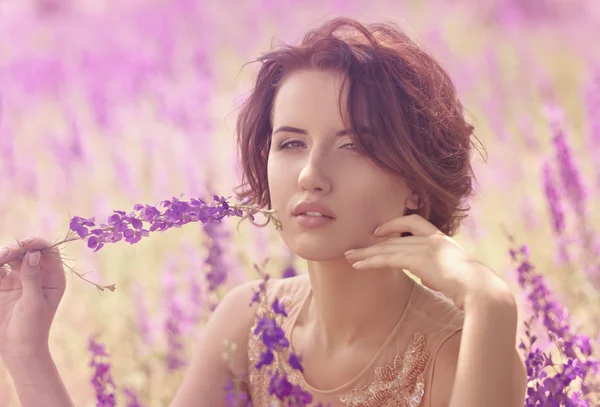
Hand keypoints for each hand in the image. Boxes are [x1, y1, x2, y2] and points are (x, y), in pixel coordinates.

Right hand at [0, 237, 65, 357]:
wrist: (17, 349)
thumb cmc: (32, 328)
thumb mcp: (33, 303)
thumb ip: (32, 278)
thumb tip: (34, 254)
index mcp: (54, 278)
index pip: (49, 253)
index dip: (39, 244)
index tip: (26, 244)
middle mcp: (39, 275)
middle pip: (29, 251)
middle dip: (17, 249)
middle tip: (5, 255)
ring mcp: (21, 278)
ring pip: (12, 257)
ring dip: (4, 254)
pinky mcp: (5, 284)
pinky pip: (0, 269)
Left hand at [344, 214, 510, 309]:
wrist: (481, 290)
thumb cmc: (472, 287)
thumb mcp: (453, 274)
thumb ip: (437, 270)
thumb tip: (426, 275)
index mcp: (442, 239)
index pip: (415, 222)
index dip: (395, 224)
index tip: (378, 231)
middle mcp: (432, 239)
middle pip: (395, 236)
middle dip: (373, 241)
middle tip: (353, 246)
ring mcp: (425, 247)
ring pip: (388, 248)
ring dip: (366, 252)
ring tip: (348, 256)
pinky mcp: (418, 260)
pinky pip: (388, 259)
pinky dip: (371, 261)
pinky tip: (358, 265)